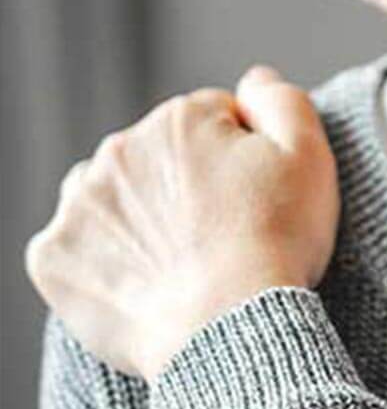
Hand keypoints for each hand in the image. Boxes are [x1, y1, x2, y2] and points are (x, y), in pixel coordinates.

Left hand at [24, 65, 338, 380]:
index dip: (244, 166)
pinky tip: (147, 292)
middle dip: (186, 192)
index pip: (212, 127)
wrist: (230, 328)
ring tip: (183, 270)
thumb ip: (283, 103)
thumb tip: (255, 80)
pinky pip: (77, 255)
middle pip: (157, 163)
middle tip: (224, 244)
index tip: (259, 208)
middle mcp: (118, 150)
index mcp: (180, 121)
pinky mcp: (54, 259)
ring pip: (113, 204)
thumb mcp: (310, 160)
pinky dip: (106, 270)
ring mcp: (79, 205)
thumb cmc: (277, 248)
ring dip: (140, 225)